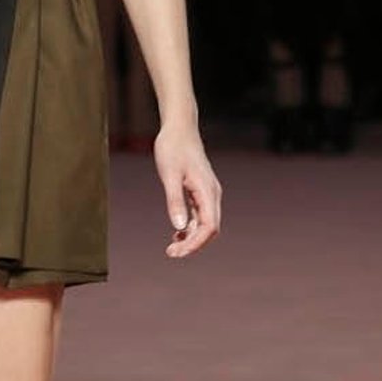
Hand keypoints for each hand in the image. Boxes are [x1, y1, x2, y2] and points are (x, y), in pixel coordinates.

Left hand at [153, 124, 221, 258]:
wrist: (179, 128)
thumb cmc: (172, 148)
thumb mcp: (169, 174)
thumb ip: (175, 200)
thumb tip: (179, 227)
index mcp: (207, 191)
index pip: (209, 227)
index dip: (195, 243)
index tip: (177, 252)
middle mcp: (212, 194)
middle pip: (209, 229)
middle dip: (193, 244)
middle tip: (171, 253)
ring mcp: (207, 193)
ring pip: (205, 224)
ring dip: (192, 237)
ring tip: (172, 247)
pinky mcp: (200, 190)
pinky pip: (200, 215)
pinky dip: (191, 227)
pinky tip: (177, 232)